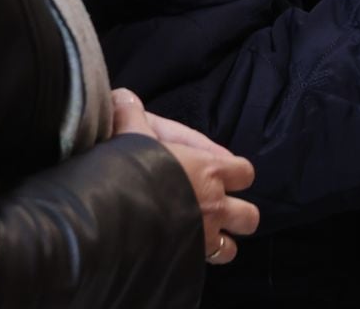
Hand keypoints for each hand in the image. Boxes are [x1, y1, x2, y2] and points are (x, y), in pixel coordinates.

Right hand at [112, 89, 259, 264]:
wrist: (111, 213)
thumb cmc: (129, 167)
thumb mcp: (129, 133)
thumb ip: (131, 115)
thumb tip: (122, 95)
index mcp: (210, 170)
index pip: (244, 171)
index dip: (235, 172)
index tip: (222, 174)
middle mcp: (214, 205)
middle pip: (248, 215)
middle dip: (238, 214)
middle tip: (218, 210)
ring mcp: (203, 236)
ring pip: (230, 248)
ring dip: (220, 242)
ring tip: (203, 237)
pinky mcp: (186, 260)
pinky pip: (203, 265)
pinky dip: (197, 261)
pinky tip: (181, 254)